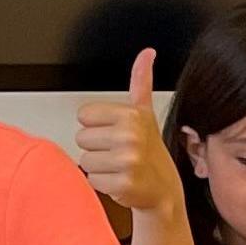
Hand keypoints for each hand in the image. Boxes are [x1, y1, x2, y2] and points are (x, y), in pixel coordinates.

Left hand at [74, 50, 177, 215]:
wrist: (164, 190)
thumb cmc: (150, 152)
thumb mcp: (144, 114)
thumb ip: (140, 82)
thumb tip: (146, 53)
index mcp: (131, 115)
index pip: (84, 115)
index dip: (97, 126)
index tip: (115, 133)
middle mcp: (130, 136)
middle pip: (81, 138)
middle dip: (97, 147)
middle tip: (118, 152)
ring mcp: (128, 160)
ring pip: (84, 159)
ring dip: (99, 166)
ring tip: (118, 166)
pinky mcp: (122, 184)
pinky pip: (91, 179)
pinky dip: (102, 184)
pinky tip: (119, 180)